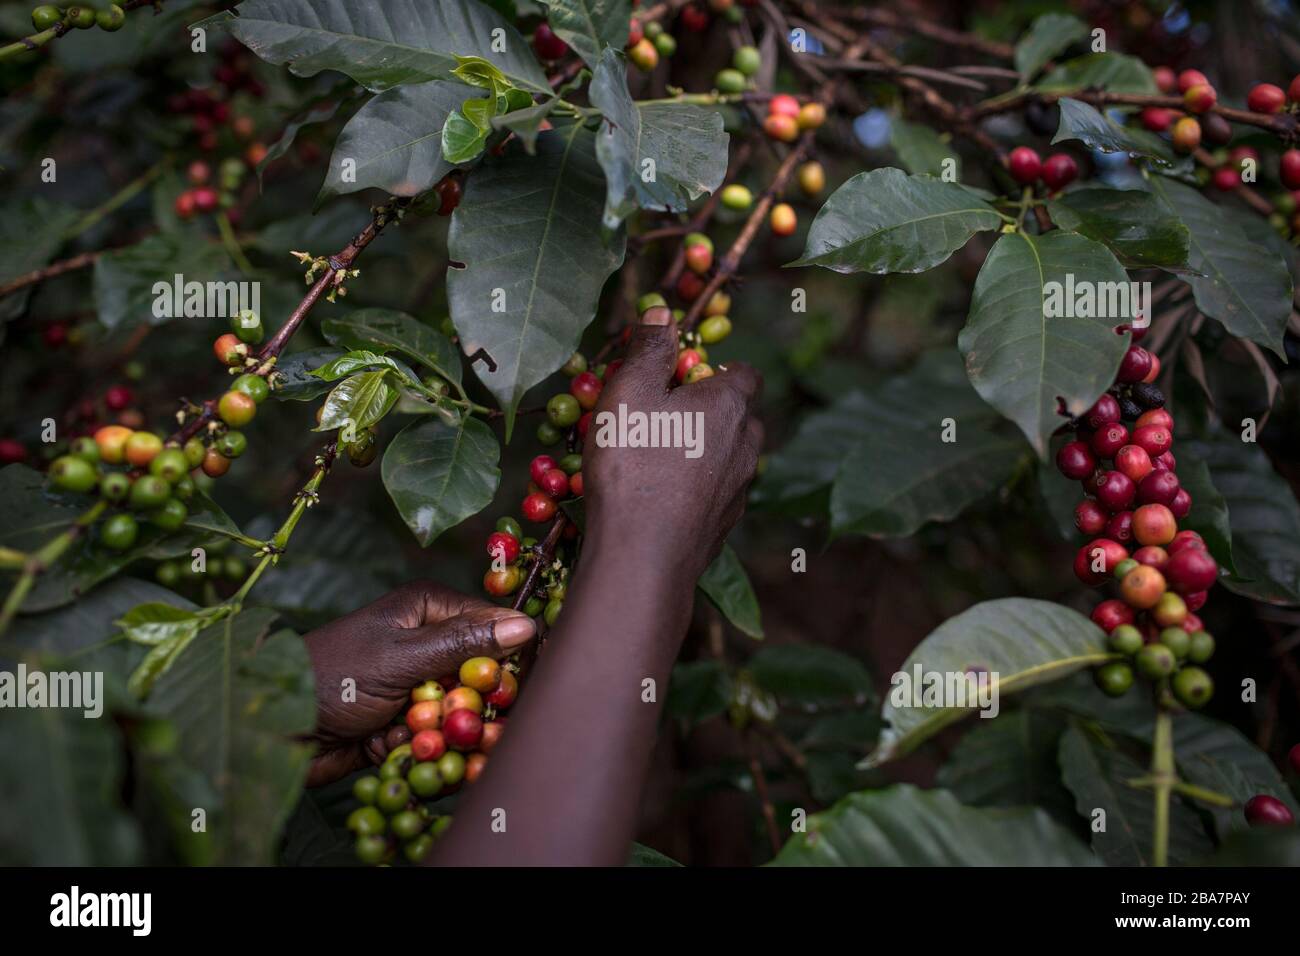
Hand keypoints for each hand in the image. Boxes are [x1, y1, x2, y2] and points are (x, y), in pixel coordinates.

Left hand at [301, 581, 535, 785]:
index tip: (516, 686)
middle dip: (479, 704)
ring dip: (451, 733)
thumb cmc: (333, 676)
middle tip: (469, 724)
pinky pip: (439, 739)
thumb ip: (464, 644)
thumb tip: (526, 625)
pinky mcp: (407, 723)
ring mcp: (418, 686)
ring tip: (421, 739)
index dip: (511, 657)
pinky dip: (428, 752)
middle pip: (484, 675)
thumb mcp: (402, 656)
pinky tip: (403, 752)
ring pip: (464, 712)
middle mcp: (428, 644)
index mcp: (429, 610)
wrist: (272, 729)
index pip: (494, 627)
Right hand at [582, 306, 762, 578]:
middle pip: (741, 416)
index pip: (745, 373)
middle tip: (667, 412)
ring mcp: (738, 490)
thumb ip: (649, 349)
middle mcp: (745, 445)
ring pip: (731, 457)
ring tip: (662, 454)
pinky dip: (697, 486)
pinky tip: (663, 495)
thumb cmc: (633, 464)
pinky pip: (716, 493)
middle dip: (713, 409)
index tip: (686, 373)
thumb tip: (664, 312)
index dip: (718, 368)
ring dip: (706, 450)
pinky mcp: (724, 526)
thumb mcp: (629, 392)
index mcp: (729, 405)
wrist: (643, 556)